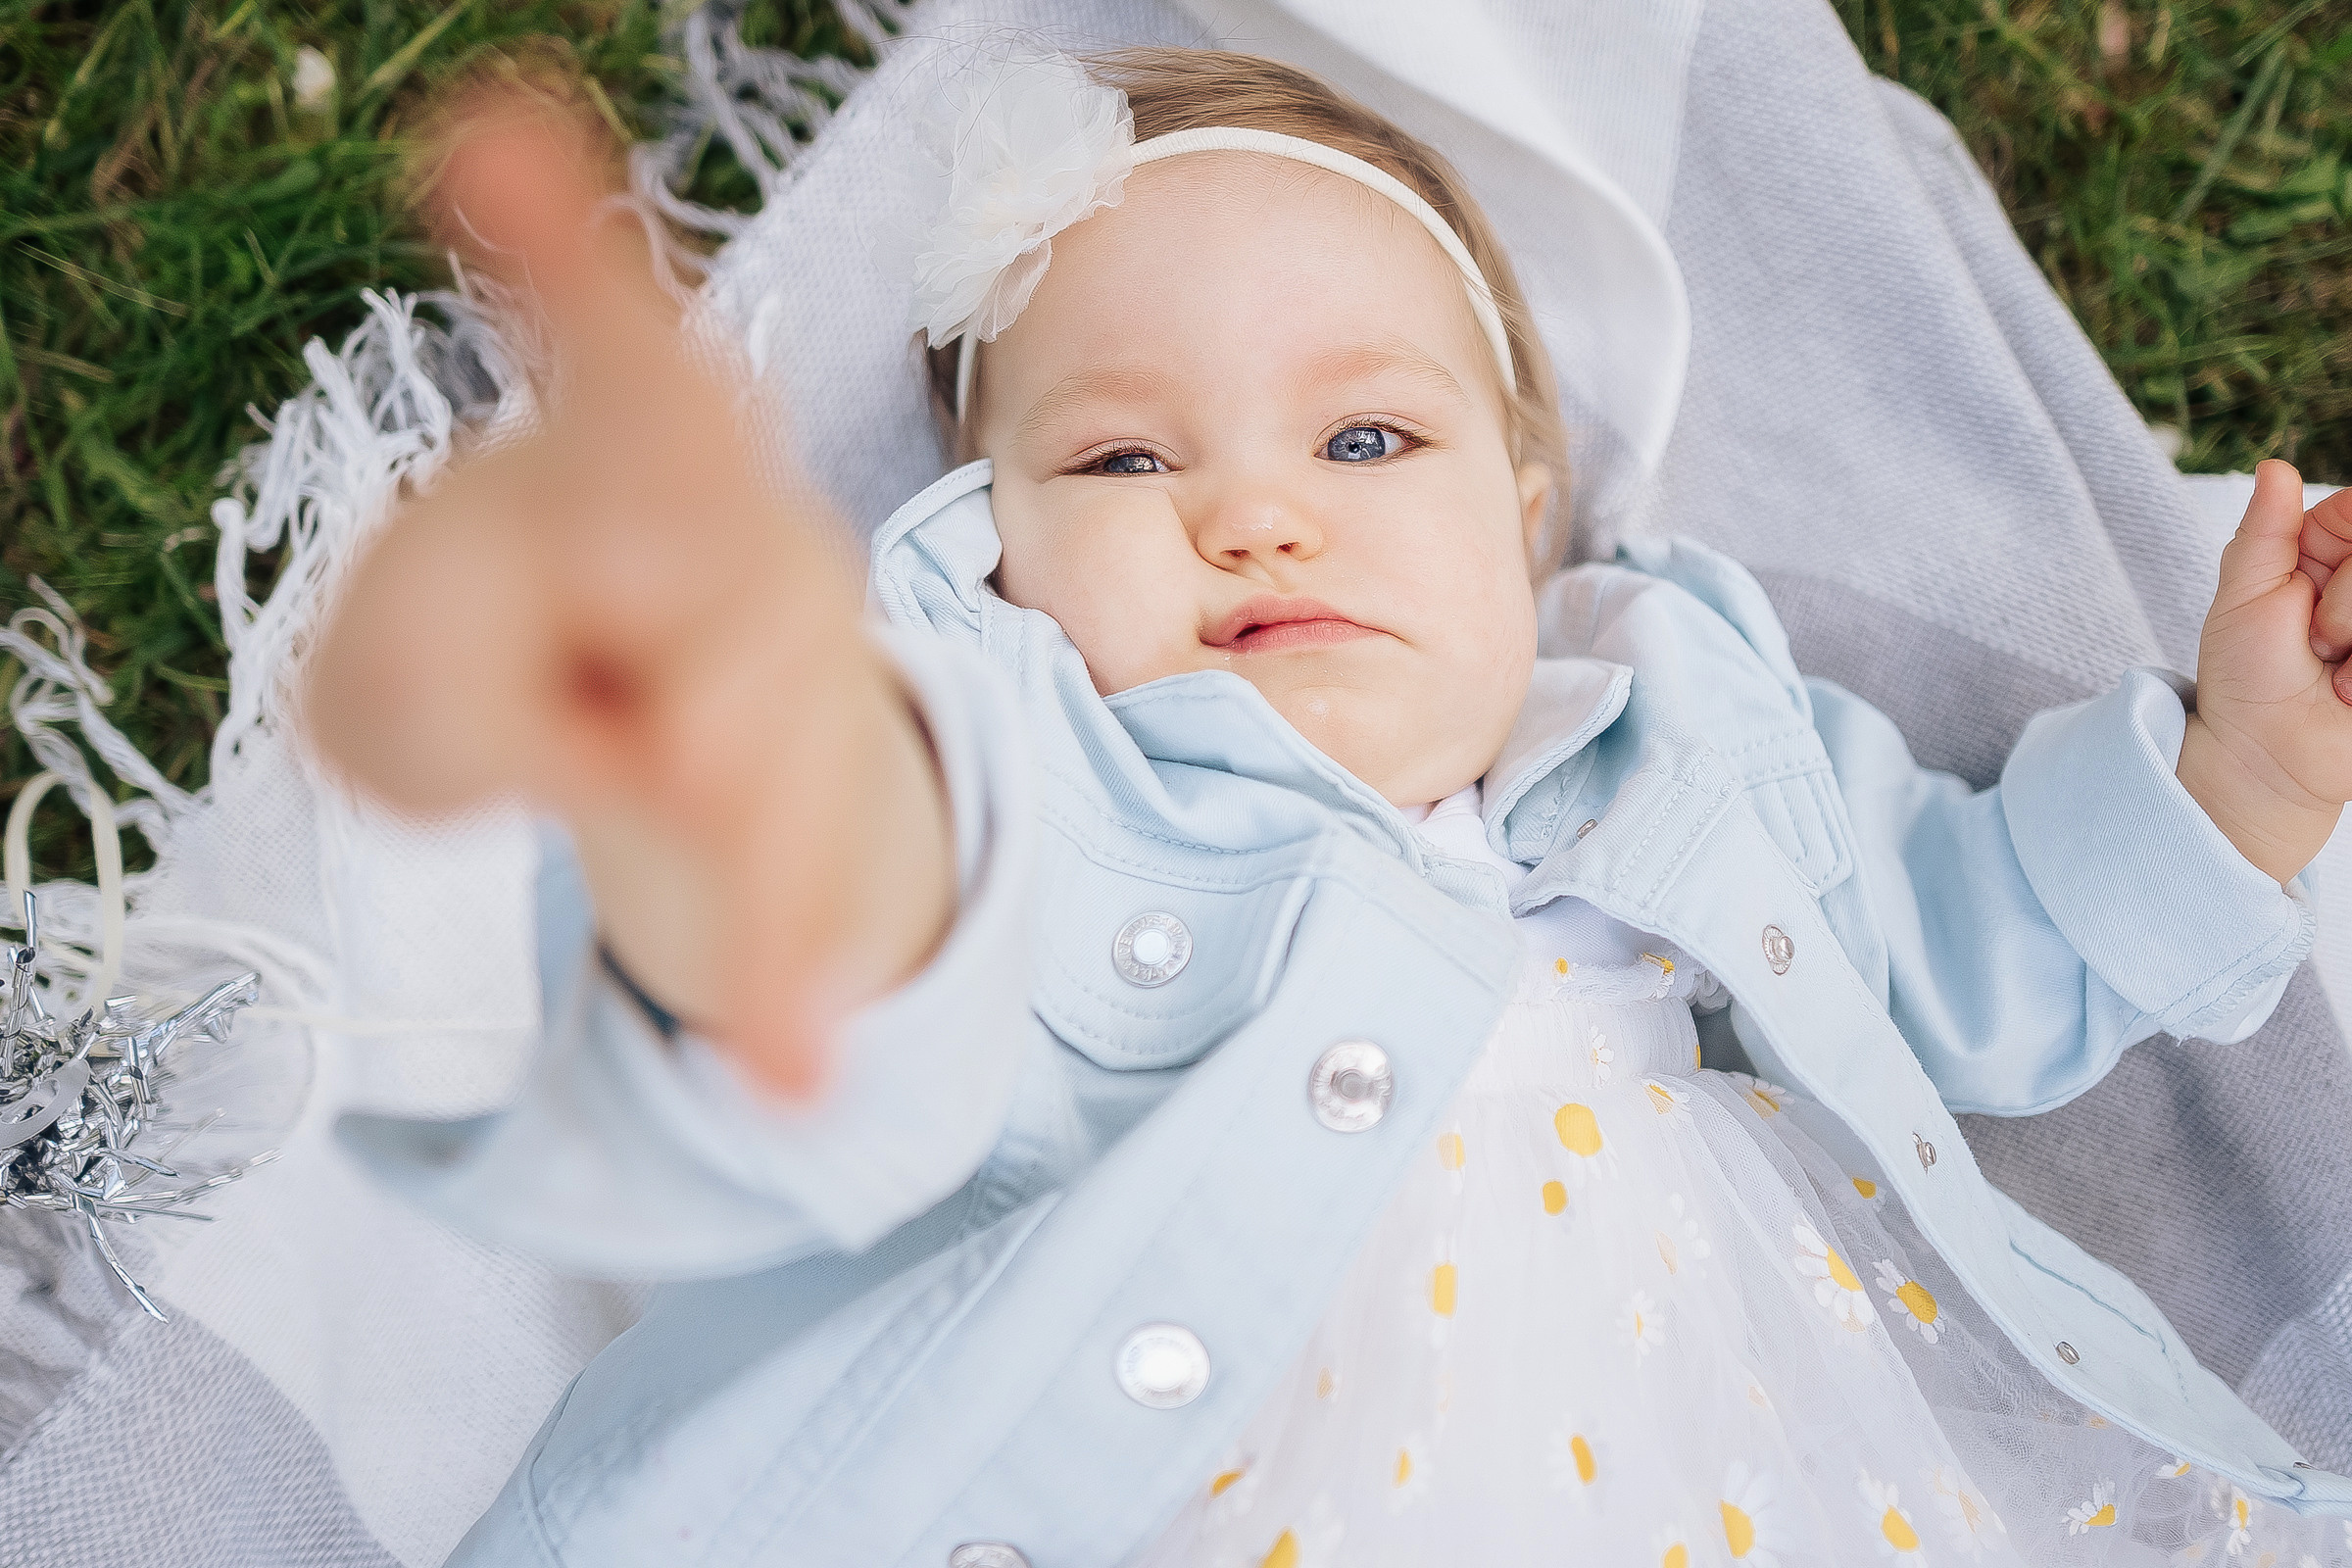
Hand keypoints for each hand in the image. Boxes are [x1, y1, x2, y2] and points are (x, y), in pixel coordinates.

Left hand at [303, 88, 953, 1096]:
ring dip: (745, 876)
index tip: (477, 138)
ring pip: (775, 765)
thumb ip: (436, 696)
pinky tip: (787, 1073)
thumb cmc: (504, 661)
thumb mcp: (397, 690)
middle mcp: (744, 540)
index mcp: (623, 461)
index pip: (618, 355)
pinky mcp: (808, 799)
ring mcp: (798, 674)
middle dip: (720, 678)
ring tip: (759, 1031)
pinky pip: (798, 888)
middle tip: (681, 752)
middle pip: (738, 587)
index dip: (558, 262)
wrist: (647, 714)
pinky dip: (779, 983)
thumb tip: (597, 752)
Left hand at [2177, 458, 2351, 886]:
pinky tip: (2350, 690)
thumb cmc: (2245, 677)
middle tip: (2316, 643)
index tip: (2306, 595)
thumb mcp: (2243, 598)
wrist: (2266, 755)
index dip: (2343, 559)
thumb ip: (2265, 532)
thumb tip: (2276, 465)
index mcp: (2326, 548)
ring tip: (2333, 671)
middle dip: (2345, 607)